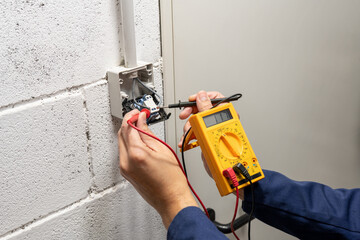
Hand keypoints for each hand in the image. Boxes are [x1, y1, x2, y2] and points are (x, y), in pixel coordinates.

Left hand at [118, 110, 197, 227]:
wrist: (171, 198)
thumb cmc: (172, 179)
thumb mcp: (162, 149)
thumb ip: (148, 132)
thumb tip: (141, 120)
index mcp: (136, 153)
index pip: (128, 127)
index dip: (133, 115)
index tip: (139, 112)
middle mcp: (126, 161)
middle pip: (121, 133)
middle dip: (129, 122)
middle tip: (140, 117)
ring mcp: (124, 168)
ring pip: (121, 142)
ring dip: (129, 132)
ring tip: (142, 128)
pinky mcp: (126, 172)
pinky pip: (124, 152)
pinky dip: (130, 143)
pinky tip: (140, 141)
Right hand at [178, 90, 243, 199]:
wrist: (225, 173)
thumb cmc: (226, 154)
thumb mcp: (212, 126)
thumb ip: (206, 109)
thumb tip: (202, 96)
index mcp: (226, 116)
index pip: (216, 98)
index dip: (202, 97)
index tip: (191, 100)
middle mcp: (220, 122)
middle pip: (202, 109)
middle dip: (191, 115)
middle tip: (184, 116)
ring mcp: (213, 131)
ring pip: (197, 122)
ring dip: (188, 128)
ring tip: (187, 135)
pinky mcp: (208, 139)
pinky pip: (196, 134)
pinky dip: (189, 137)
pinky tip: (185, 141)